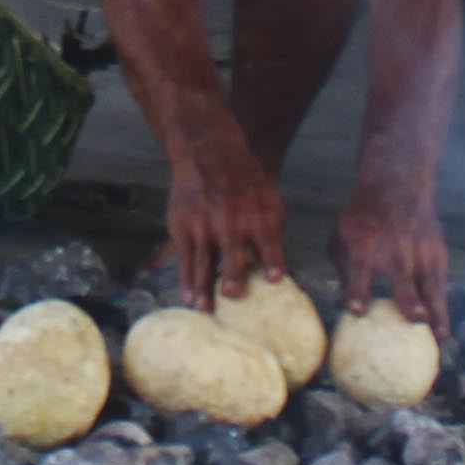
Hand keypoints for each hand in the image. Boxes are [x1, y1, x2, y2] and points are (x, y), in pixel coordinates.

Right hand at [164, 130, 287, 311]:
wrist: (212, 156)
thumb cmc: (248, 186)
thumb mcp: (270, 202)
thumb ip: (273, 234)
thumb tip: (281, 271)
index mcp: (258, 216)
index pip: (269, 243)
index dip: (273, 261)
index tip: (275, 278)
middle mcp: (231, 222)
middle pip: (232, 253)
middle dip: (233, 273)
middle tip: (232, 294)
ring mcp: (205, 225)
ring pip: (204, 261)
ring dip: (203, 286)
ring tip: (203, 309)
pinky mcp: (184, 228)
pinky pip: (185, 259)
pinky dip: (186, 280)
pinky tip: (188, 298)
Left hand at [331, 198, 451, 339]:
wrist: (397, 185)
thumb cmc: (362, 218)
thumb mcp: (343, 238)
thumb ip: (344, 272)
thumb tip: (344, 308)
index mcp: (364, 246)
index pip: (360, 271)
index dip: (358, 291)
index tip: (357, 310)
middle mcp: (394, 250)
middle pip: (404, 278)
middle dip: (410, 298)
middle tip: (416, 319)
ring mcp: (420, 252)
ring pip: (430, 285)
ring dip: (436, 311)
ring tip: (440, 338)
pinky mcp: (437, 253)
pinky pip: (441, 284)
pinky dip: (443, 306)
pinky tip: (444, 330)